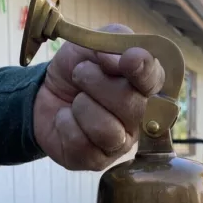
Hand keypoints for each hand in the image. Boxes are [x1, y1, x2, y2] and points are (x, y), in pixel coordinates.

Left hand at [33, 24, 164, 170]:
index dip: (145, 71)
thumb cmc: (77, 70)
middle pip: (132, 105)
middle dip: (97, 82)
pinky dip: (66, 123)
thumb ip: (114, 42)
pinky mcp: (97, 160)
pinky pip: (82, 142)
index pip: (157, 81)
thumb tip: (120, 59)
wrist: (45, 93)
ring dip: (82, 105)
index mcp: (145, 87)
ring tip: (75, 100)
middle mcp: (140, 119)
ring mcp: (121, 143)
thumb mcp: (92, 45)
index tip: (129, 59)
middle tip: (80, 74)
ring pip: (107, 129)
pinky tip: (67, 119)